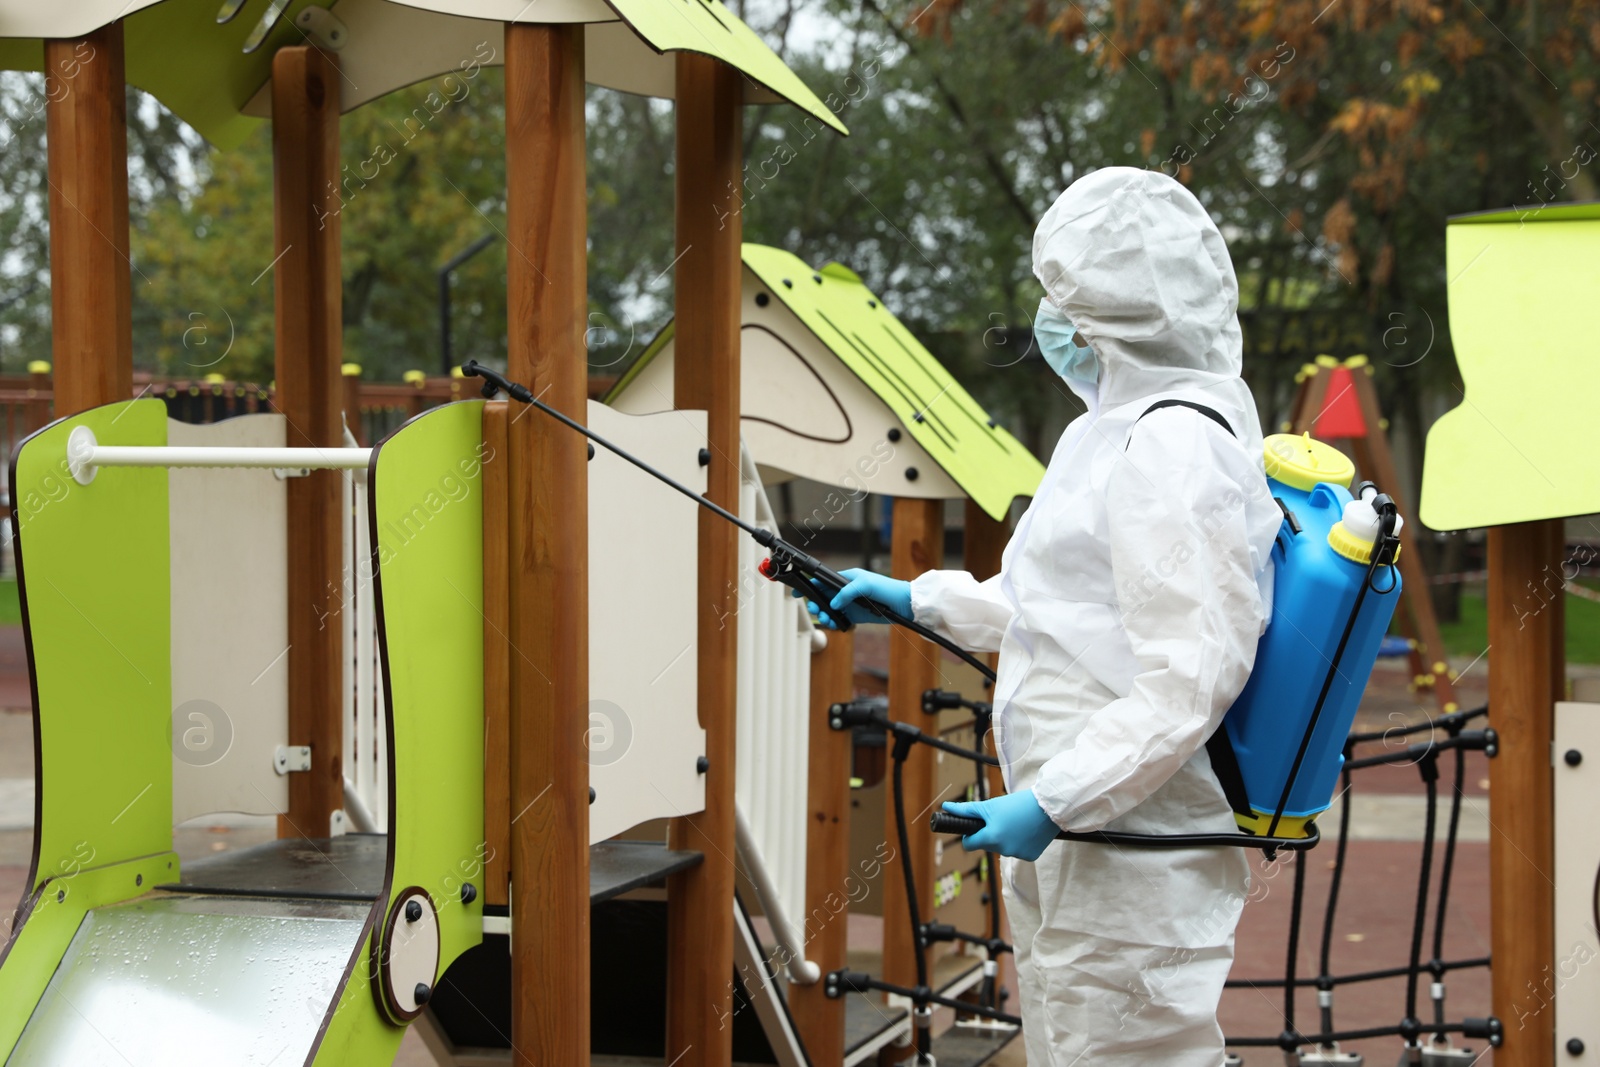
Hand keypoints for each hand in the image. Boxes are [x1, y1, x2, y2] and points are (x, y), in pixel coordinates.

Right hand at [791, 568, 910, 628]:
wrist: (903, 604)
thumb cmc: (886, 588)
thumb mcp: (865, 584)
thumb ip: (846, 592)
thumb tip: (834, 604)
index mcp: (846, 578)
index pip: (823, 581)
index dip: (809, 586)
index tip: (797, 592)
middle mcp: (845, 591)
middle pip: (822, 597)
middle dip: (816, 604)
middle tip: (817, 610)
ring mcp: (850, 603)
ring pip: (829, 610)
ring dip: (824, 615)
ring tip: (828, 619)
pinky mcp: (855, 615)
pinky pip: (839, 620)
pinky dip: (834, 623)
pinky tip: (836, 624)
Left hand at [942, 789, 1059, 860]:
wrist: (1049, 806)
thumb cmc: (1017, 803)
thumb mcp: (990, 805)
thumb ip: (967, 810)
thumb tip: (946, 808)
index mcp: (992, 838)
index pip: (968, 844)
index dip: (969, 834)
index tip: (975, 826)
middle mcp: (1003, 850)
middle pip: (986, 845)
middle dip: (989, 833)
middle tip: (1001, 818)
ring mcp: (1018, 855)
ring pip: (1002, 848)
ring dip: (1004, 838)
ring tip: (1016, 822)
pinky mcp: (1030, 857)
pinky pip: (1017, 851)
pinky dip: (1018, 842)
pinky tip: (1025, 830)